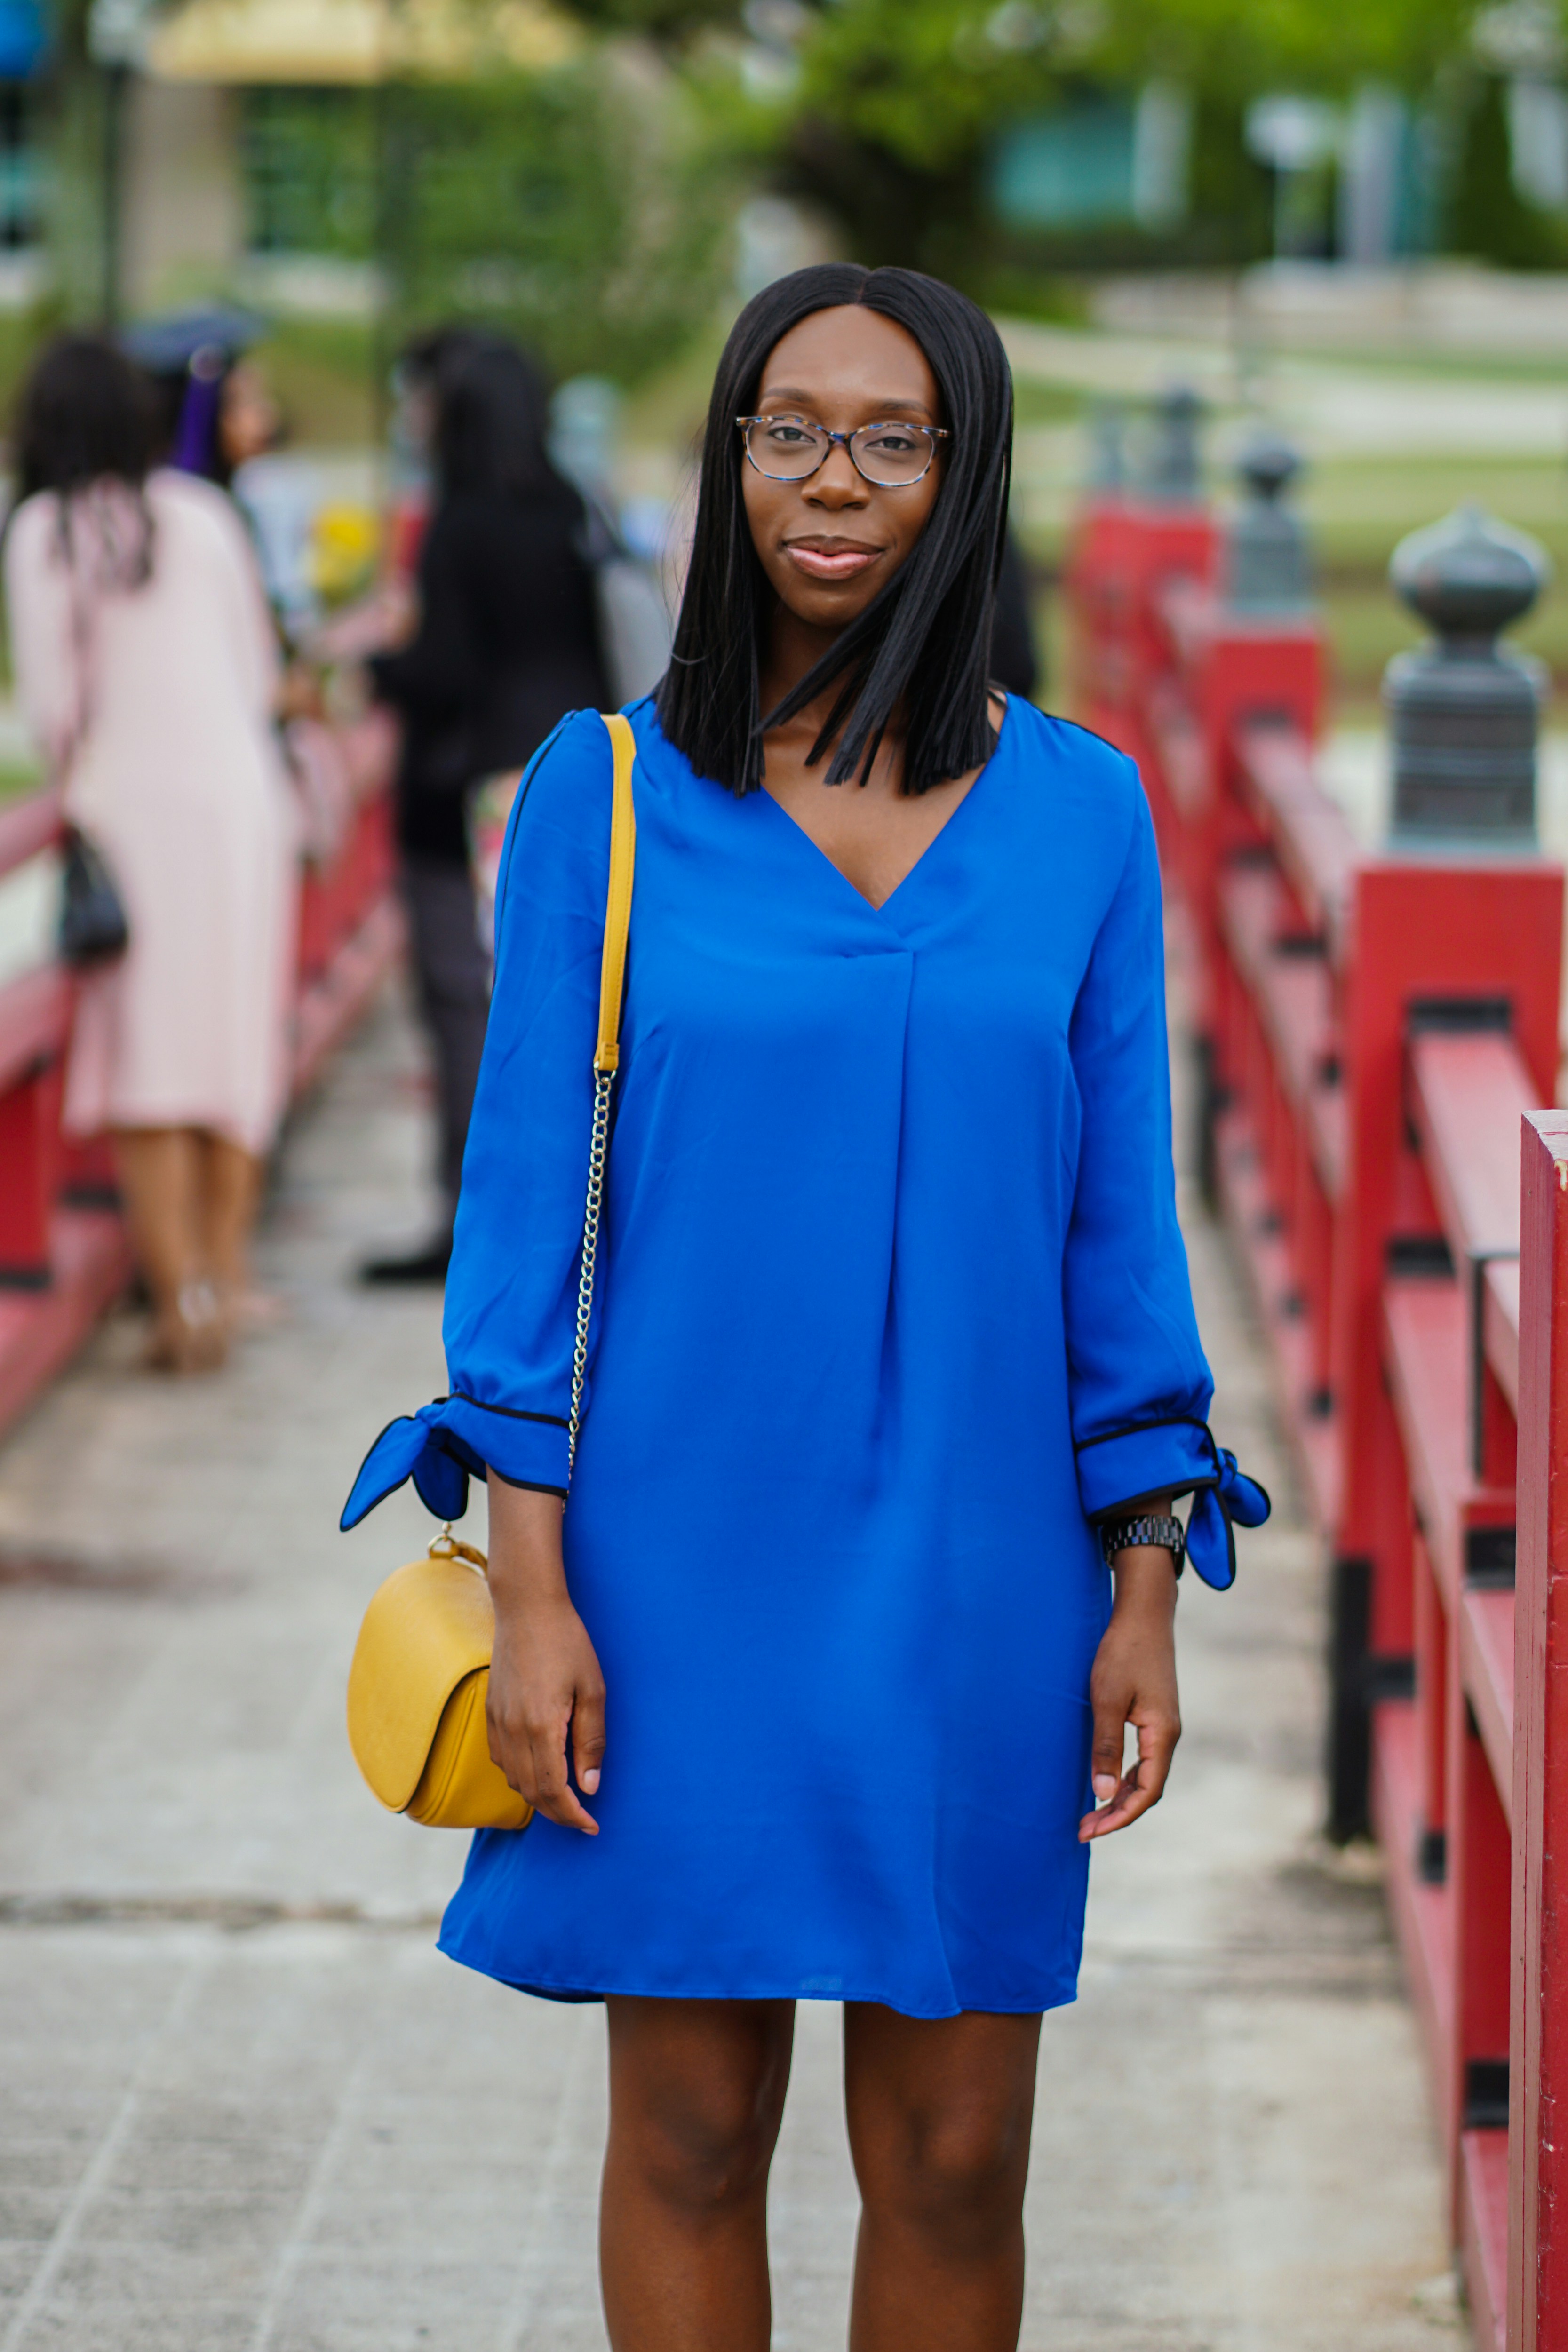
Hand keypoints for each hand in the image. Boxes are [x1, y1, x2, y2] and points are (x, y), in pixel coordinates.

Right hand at [487, 1589, 605, 1834]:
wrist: (527, 1609)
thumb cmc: (567, 1643)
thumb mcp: (593, 1690)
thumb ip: (591, 1741)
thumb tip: (590, 1785)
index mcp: (542, 1726)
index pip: (554, 1791)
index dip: (573, 1816)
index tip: (592, 1826)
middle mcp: (514, 1731)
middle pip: (532, 1793)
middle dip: (558, 1814)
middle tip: (582, 1819)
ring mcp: (497, 1723)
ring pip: (514, 1781)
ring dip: (538, 1798)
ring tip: (565, 1798)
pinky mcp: (489, 1714)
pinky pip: (500, 1761)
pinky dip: (519, 1776)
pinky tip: (539, 1771)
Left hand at [1078, 1543, 1180, 1842]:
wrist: (1143, 1615)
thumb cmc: (1123, 1653)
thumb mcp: (1108, 1700)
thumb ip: (1106, 1748)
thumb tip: (1102, 1795)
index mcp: (1163, 1734)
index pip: (1147, 1791)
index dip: (1120, 1816)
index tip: (1090, 1830)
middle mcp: (1169, 1735)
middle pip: (1148, 1789)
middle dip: (1118, 1813)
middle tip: (1083, 1829)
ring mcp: (1164, 1726)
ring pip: (1147, 1776)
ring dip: (1122, 1797)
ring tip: (1091, 1814)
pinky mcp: (1155, 1717)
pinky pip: (1144, 1759)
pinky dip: (1126, 1777)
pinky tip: (1106, 1781)